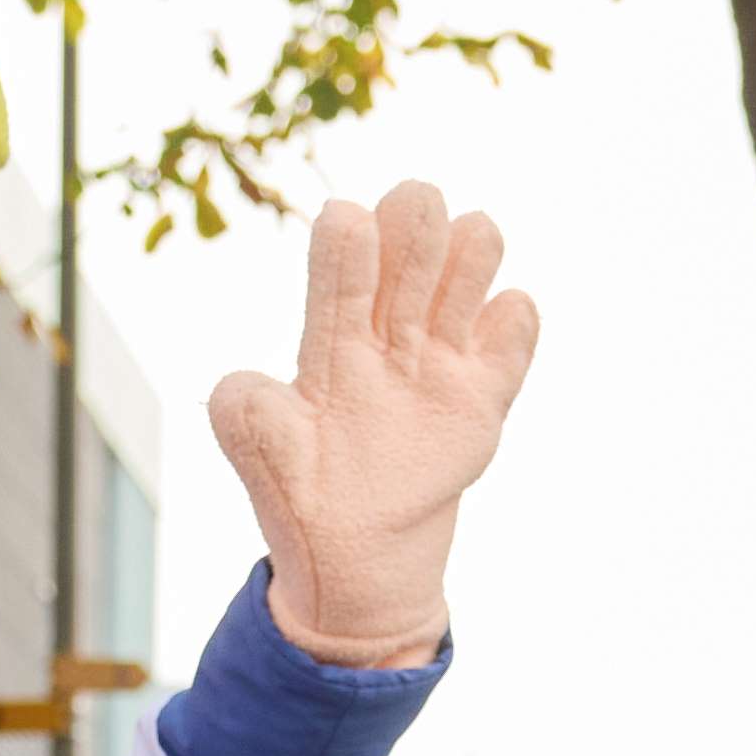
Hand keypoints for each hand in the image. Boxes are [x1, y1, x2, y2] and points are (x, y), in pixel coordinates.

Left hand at [208, 184, 539, 670]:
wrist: (361, 556)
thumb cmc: (304, 497)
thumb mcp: (263, 462)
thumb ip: (246, 421)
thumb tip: (241, 385)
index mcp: (332, 346)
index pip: (341, 286)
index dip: (343, 253)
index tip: (345, 216)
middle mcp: (389, 340)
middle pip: (407, 270)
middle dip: (413, 234)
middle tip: (417, 198)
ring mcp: (439, 365)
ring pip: (461, 293)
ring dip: (469, 260)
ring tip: (475, 230)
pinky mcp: (482, 397)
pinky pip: (507, 351)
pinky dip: (514, 326)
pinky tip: (510, 310)